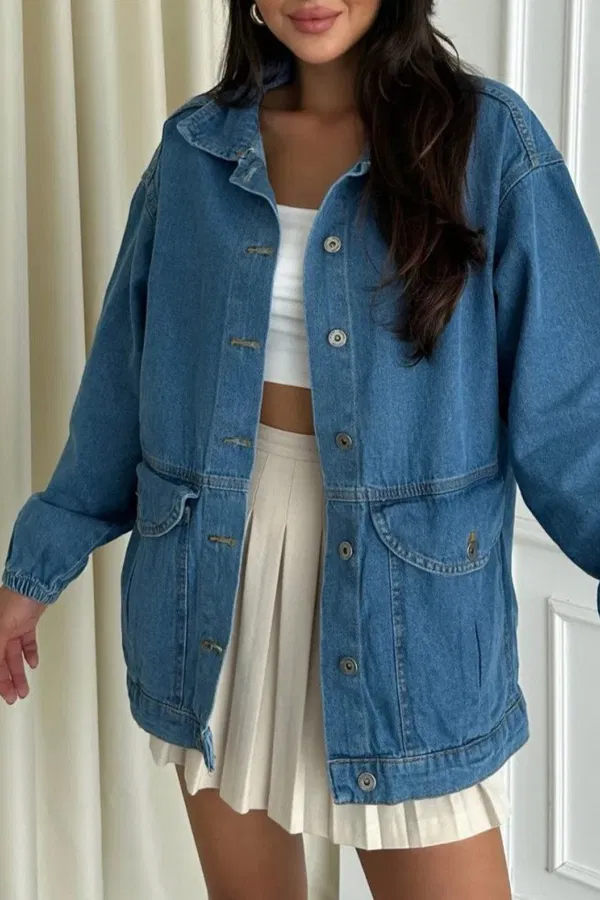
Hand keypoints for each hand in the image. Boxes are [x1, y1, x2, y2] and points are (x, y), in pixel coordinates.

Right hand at [0, 585, 46, 703]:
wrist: (37, 583)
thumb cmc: (16, 600)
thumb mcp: (2, 630)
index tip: (4, 695)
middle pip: (1, 661)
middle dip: (8, 681)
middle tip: (14, 697)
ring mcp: (12, 626)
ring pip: (14, 655)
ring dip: (20, 672)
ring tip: (24, 688)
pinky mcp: (26, 623)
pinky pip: (26, 643)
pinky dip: (29, 654)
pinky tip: (32, 663)